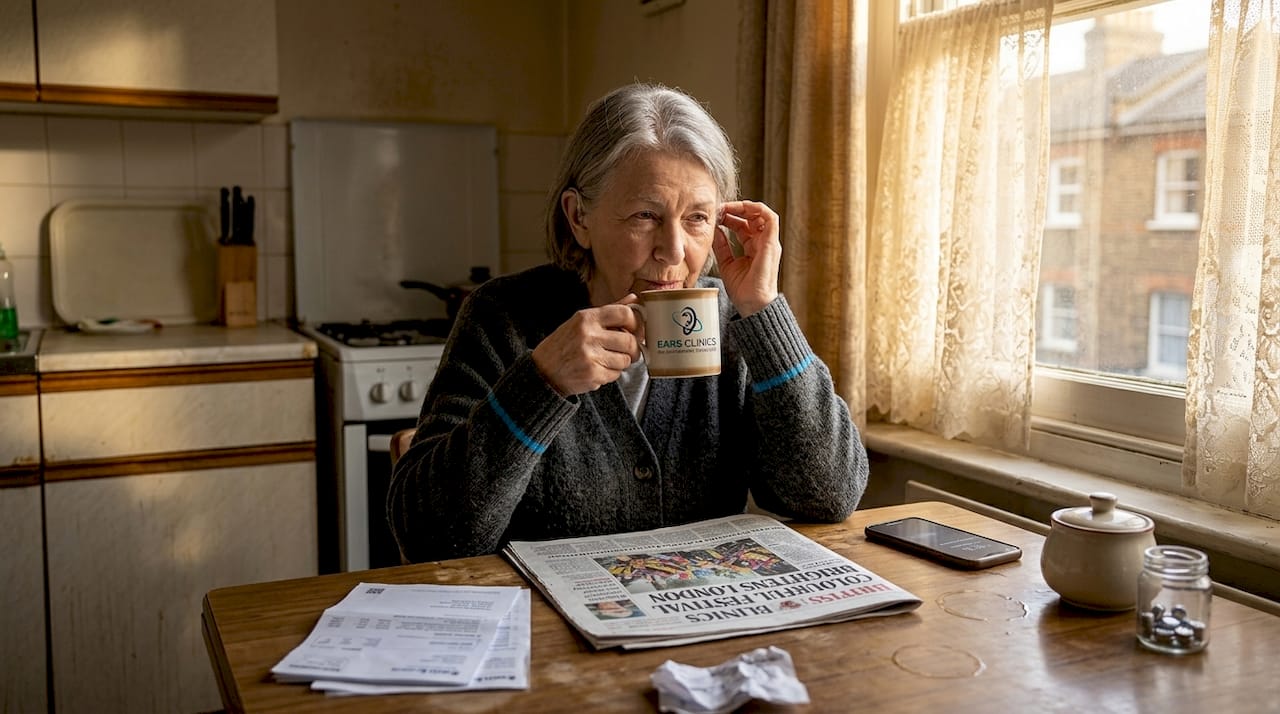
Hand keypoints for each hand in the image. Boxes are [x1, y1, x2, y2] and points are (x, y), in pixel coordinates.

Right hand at [532, 294, 642, 395]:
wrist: (543, 370)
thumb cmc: (565, 344)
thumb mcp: (581, 322)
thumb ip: (609, 311)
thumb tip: (634, 298)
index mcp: (587, 318)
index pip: (624, 313)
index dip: (636, 323)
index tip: (635, 330)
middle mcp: (588, 335)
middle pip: (630, 341)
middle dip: (633, 349)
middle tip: (628, 351)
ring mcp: (590, 355)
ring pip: (625, 360)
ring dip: (621, 362)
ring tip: (607, 360)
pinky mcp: (592, 374)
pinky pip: (616, 374)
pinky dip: (611, 374)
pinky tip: (598, 369)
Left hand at [713, 200, 780, 316]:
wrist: (752, 304)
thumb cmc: (742, 289)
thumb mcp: (726, 263)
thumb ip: (721, 246)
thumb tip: (714, 230)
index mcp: (753, 247)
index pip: (743, 225)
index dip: (729, 217)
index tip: (715, 215)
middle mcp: (763, 243)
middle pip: (752, 217)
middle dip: (735, 209)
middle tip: (719, 208)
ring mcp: (769, 242)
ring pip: (761, 214)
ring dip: (744, 206)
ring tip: (728, 206)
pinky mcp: (771, 243)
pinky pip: (770, 218)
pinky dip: (757, 208)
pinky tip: (741, 207)